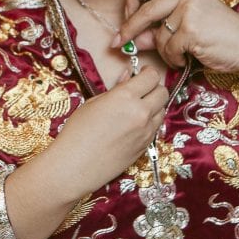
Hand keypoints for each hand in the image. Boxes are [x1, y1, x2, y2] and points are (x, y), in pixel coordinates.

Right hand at [41, 67, 166, 199]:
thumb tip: (129, 76)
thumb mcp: (93, 102)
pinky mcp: (146, 146)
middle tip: (142, 89)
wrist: (76, 166)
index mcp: (125, 97)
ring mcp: (146, 131)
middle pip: (163, 92)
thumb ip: (116, 88)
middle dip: (154, 87)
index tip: (143, 73)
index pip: (152, 76)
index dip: (148, 72)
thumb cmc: (77, 132)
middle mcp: (141, 113)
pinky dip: (150, 122)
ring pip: (162, 110)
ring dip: (154, 105)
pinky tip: (133, 124)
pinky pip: (155, 128)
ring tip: (136, 108)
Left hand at [115, 0, 238, 72]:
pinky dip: (174, 59)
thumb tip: (132, 38)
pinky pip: (169, 49)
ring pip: (158, 35)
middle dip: (129, 28)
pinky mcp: (192, 30)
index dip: (132, 0)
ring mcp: (190, 10)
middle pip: (146, 9)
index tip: (126, 18)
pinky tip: (188, 58)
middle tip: (118, 42)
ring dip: (164, 51)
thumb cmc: (221, 35)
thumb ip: (160, 28)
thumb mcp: (189, 25)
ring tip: (179, 55)